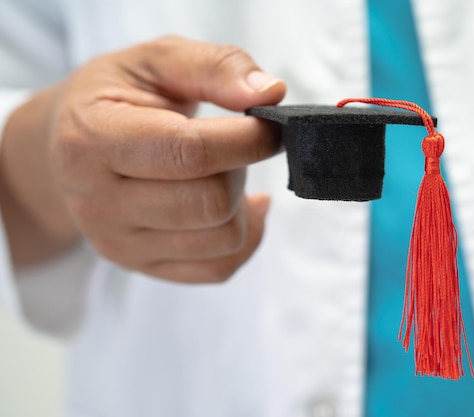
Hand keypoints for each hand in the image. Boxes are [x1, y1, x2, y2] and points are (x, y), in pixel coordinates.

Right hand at [0, 36, 285, 282]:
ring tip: (222, 171)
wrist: (71, 146)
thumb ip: (215, 67)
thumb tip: (272, 93)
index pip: (192, 153)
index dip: (249, 138)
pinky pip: (220, 268)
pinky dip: (245, 235)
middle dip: (241, 168)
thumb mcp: (157, 60)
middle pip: (213, 202)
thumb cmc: (118, 98)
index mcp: (94, 140)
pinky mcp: (141, 265)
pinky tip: (237, 206)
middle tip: (233, 144)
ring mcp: (119, 243)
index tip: (269, 124)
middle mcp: (98, 202)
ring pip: (224, 238)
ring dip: (241, 201)